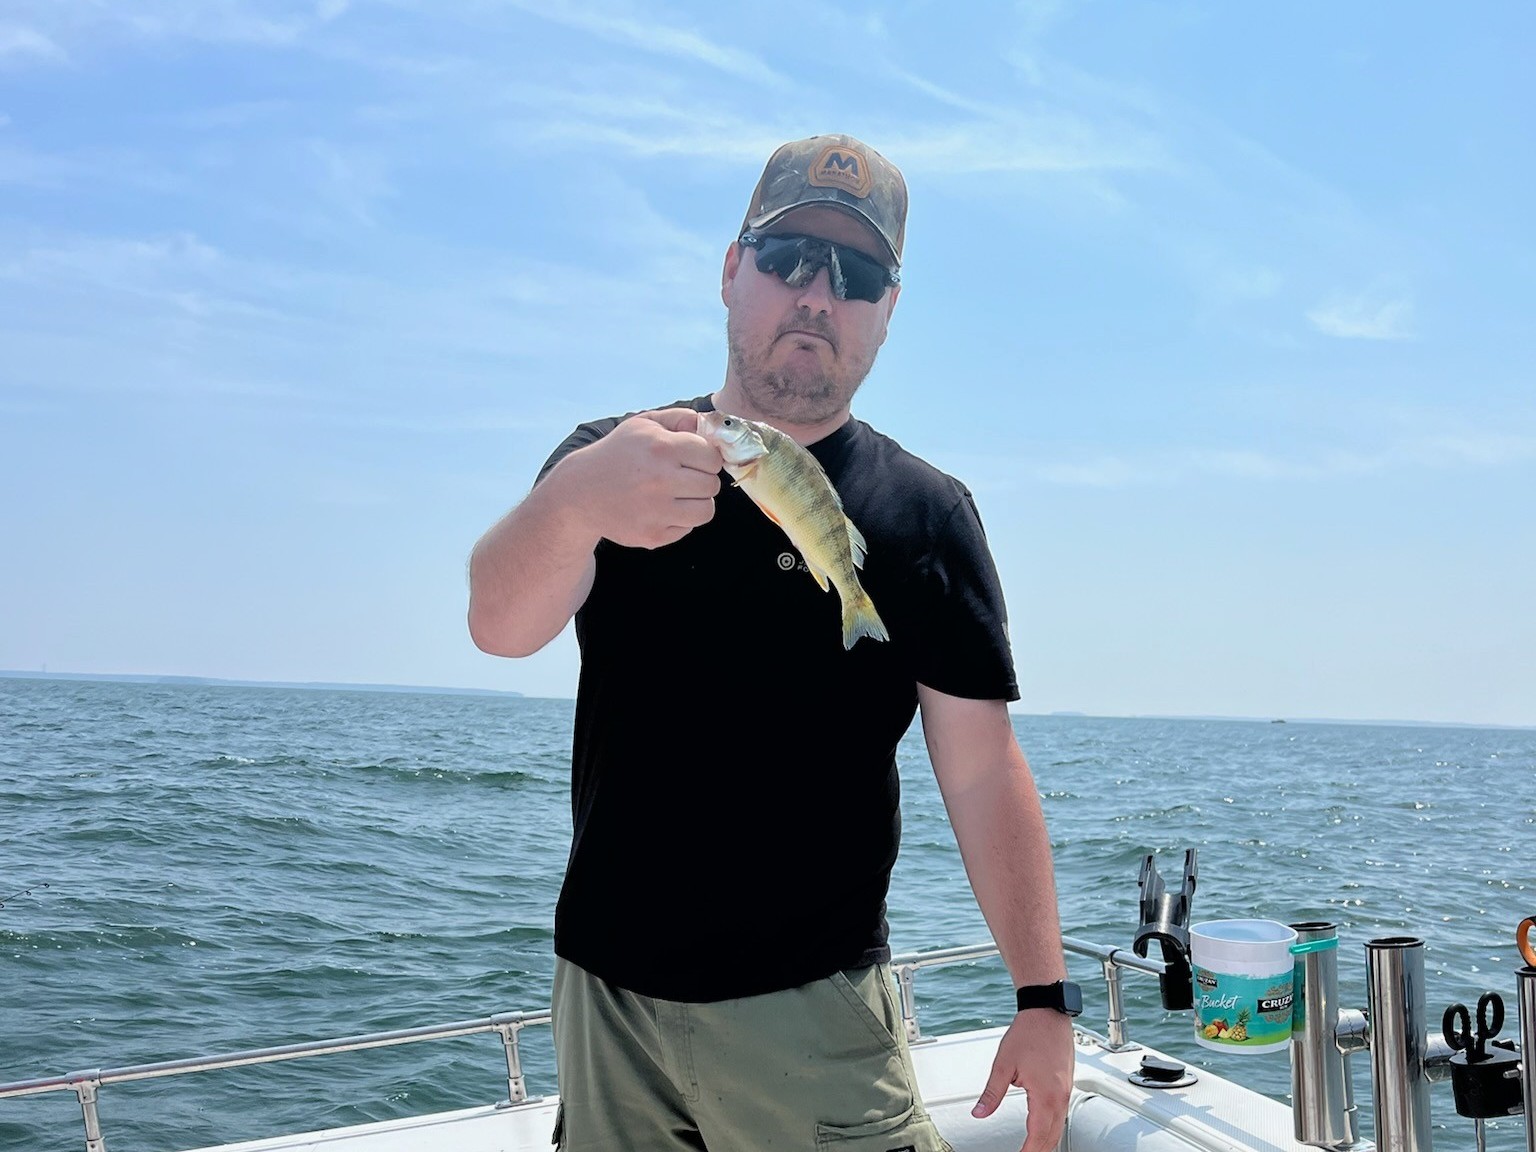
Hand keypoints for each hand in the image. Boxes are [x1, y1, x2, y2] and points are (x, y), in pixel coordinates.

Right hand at [560, 408, 722, 548]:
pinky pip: (687, 529)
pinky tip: (660, 509)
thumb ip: (680, 418)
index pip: (711, 458)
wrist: (581, 492)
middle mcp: (660, 480)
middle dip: (702, 479)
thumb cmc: (618, 454)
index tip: (694, 459)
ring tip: (679, 494)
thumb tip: (709, 427)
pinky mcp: (652, 536)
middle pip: (712, 485)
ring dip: (697, 502)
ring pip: (706, 511)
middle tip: (684, 477)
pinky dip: (679, 520)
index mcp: (661, 448)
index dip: (706, 457)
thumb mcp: (643, 424)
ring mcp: (656, 512)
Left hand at [970, 1009, 1073, 1151]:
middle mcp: (1060, 1097)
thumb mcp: (1003, 1065)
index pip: (1037, 1136)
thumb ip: (991, 1093)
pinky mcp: (1067, 1085)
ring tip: (1032, 1149)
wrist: (1047, 1013)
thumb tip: (979, 1112)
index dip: (1028, 1151)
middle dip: (1038, 1151)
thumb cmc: (1029, 1033)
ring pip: (1059, 1127)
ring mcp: (1066, 1091)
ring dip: (1046, 1142)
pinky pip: (1061, 1114)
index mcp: (1045, 1095)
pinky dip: (1052, 1128)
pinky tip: (1043, 1128)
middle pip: (1051, 1137)